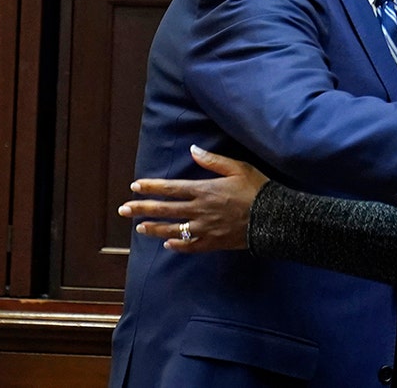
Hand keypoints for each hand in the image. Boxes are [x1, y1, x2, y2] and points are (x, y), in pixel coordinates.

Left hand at [117, 145, 268, 252]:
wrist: (273, 217)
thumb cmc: (257, 190)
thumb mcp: (239, 168)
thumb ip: (213, 161)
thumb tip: (193, 150)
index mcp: (204, 190)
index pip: (171, 188)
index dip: (151, 187)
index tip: (135, 186)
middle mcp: (200, 210)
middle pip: (165, 209)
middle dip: (142, 209)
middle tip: (123, 209)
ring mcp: (205, 228)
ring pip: (173, 229)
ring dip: (154, 228)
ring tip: (140, 228)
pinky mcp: (213, 242)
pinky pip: (190, 246)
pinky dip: (178, 246)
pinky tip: (168, 245)